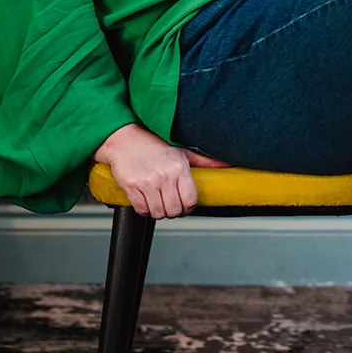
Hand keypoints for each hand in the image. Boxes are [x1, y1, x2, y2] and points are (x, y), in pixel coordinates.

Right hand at [94, 124, 230, 218]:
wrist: (125, 140)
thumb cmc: (154, 145)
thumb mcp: (182, 151)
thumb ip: (204, 161)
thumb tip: (227, 164)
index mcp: (179, 168)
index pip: (190, 200)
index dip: (188, 206)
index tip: (184, 204)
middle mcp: (164, 175)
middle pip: (174, 210)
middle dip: (173, 211)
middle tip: (170, 203)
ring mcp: (147, 182)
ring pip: (158, 212)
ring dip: (158, 211)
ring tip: (158, 200)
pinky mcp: (132, 187)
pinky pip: (141, 210)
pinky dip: (144, 209)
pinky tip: (146, 199)